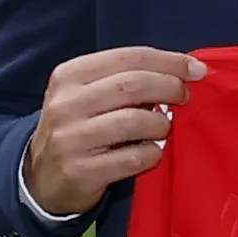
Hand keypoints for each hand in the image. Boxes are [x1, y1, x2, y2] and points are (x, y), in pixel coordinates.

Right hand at [22, 46, 206, 217]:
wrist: (41, 178)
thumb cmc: (77, 128)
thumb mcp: (86, 95)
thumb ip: (123, 80)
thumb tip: (182, 70)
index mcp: (69, 75)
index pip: (128, 57)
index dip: (168, 61)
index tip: (196, 69)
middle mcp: (66, 104)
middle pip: (133, 85)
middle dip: (169, 87)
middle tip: (185, 97)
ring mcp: (71, 138)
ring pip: (134, 121)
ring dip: (161, 124)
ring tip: (163, 128)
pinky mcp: (81, 171)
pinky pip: (132, 158)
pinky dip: (152, 153)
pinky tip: (151, 152)